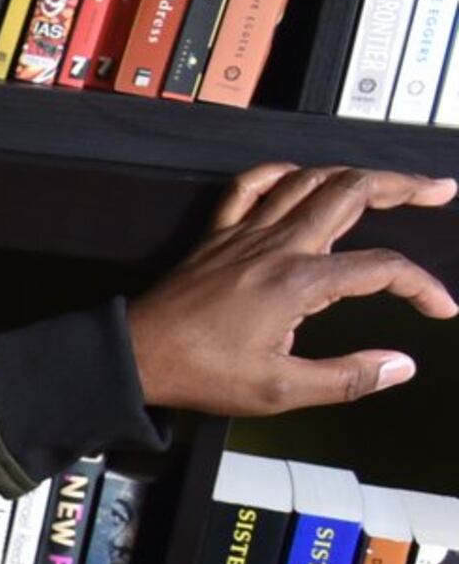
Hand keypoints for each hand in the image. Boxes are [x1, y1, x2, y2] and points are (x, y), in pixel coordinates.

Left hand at [128, 166, 455, 412]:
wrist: (135, 356)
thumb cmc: (201, 373)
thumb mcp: (280, 390)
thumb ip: (348, 378)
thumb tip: (401, 365)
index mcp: (299, 282)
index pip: (382, 269)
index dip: (421, 286)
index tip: (440, 308)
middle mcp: (276, 245)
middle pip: (352, 192)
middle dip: (403, 187)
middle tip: (439, 190)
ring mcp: (245, 233)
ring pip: (309, 180)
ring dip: (354, 173)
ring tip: (389, 181)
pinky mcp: (218, 234)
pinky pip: (250, 185)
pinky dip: (282, 173)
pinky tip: (302, 175)